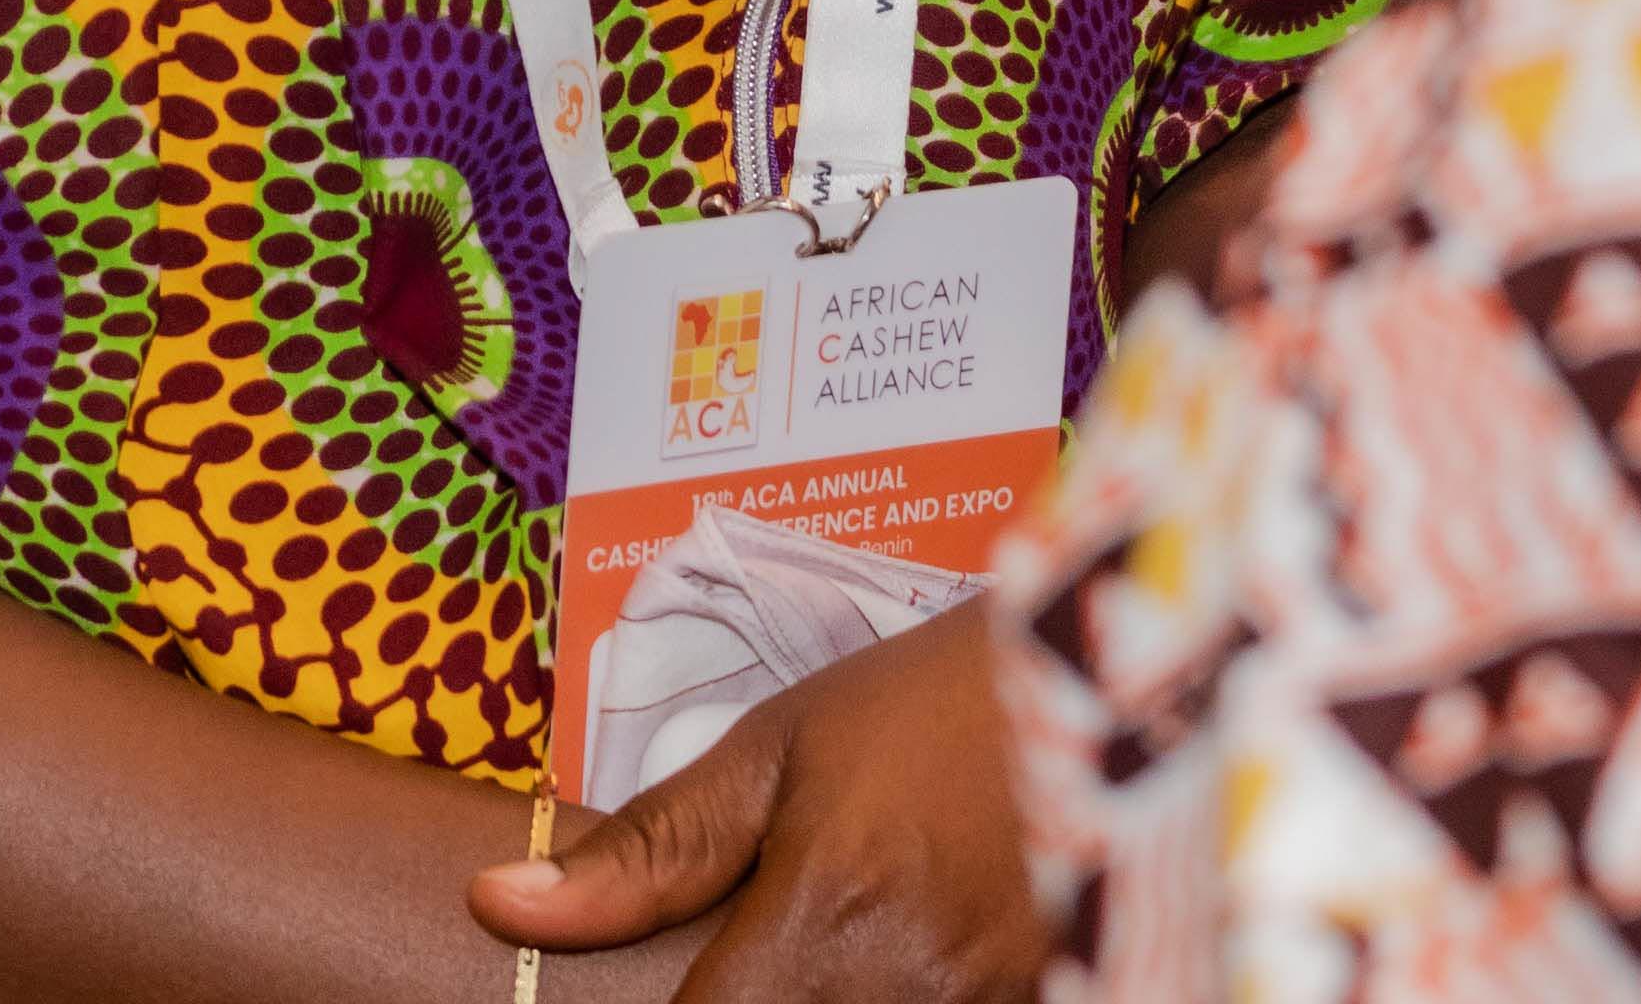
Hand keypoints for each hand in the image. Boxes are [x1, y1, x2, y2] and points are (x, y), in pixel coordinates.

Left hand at [469, 603, 1033, 1003]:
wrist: (1135, 670)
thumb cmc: (943, 696)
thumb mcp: (787, 744)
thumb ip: (652, 848)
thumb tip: (505, 908)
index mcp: (826, 932)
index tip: (683, 975)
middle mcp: (910, 1000)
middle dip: (752, 998)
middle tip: (765, 939)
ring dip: (834, 996)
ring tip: (840, 932)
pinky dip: (903, 998)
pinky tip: (897, 954)